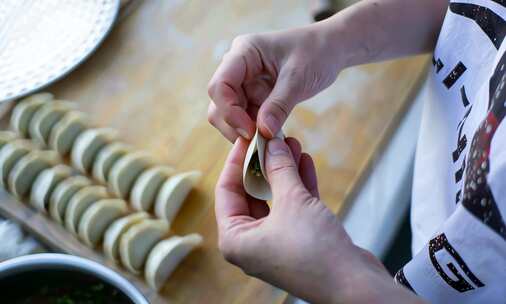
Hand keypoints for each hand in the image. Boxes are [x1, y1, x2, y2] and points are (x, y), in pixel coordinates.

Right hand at [208, 25, 340, 141]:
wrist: (330, 49)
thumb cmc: (316, 53)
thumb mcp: (299, 78)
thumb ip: (279, 105)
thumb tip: (262, 131)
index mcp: (243, 53)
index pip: (220, 85)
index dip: (229, 111)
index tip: (250, 131)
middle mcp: (237, 68)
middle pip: (219, 103)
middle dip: (234, 125)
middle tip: (258, 143)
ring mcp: (244, 83)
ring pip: (229, 115)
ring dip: (244, 131)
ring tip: (267, 143)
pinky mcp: (254, 96)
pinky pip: (246, 118)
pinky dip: (255, 131)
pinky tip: (271, 139)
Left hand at [215, 137, 420, 302]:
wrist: (354, 285)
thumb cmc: (314, 251)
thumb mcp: (293, 201)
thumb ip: (279, 169)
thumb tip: (271, 144)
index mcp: (236, 239)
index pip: (226, 190)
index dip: (237, 161)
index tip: (247, 138)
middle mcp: (252, 242)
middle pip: (251, 193)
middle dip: (264, 164)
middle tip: (272, 139)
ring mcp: (275, 242)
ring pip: (275, 198)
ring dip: (284, 172)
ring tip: (290, 144)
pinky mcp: (299, 241)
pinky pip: (293, 207)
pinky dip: (298, 185)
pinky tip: (304, 162)